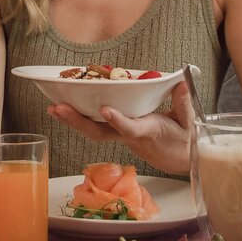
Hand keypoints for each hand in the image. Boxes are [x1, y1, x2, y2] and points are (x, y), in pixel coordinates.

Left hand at [47, 83, 195, 174]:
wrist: (179, 160)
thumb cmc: (184, 139)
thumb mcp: (189, 122)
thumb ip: (183, 102)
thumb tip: (183, 81)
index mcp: (149, 132)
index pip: (132, 128)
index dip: (118, 121)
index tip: (105, 110)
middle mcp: (130, 136)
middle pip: (101, 133)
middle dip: (79, 121)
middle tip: (59, 107)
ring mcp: (121, 137)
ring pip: (94, 132)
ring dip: (72, 121)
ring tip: (52, 107)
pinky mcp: (116, 134)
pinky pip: (95, 128)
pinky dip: (78, 119)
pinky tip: (61, 109)